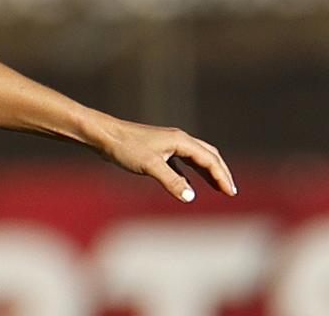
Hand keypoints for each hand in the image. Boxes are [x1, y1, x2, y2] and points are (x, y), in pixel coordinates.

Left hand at [99, 118, 237, 201]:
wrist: (102, 135)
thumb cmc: (125, 147)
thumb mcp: (150, 166)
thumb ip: (172, 181)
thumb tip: (191, 197)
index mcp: (181, 141)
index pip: (210, 159)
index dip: (222, 176)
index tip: (231, 193)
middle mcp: (177, 140)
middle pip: (208, 155)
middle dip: (220, 172)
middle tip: (230, 191)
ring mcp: (167, 144)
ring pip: (194, 158)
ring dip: (207, 173)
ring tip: (217, 188)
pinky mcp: (156, 150)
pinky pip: (180, 162)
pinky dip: (189, 174)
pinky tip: (188, 185)